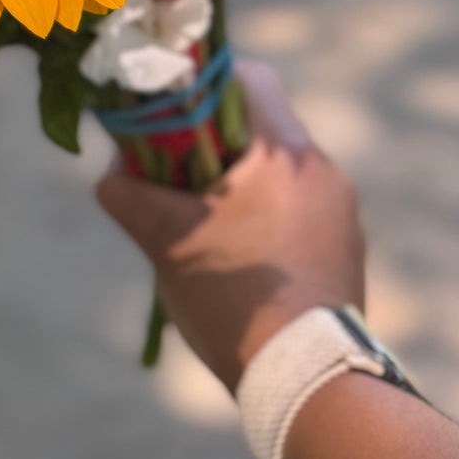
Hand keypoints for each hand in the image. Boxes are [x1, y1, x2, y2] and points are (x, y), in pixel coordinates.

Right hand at [96, 58, 365, 391]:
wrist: (309, 382)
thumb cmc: (234, 300)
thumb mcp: (166, 241)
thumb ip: (129, 193)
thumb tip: (112, 173)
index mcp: (286, 152)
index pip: (247, 76)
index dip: (201, 83)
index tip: (168, 112)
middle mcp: (324, 171)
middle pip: (259, 126)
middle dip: (212, 143)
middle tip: (174, 175)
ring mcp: (342, 213)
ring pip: (277, 171)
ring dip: (239, 185)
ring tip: (203, 227)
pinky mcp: (346, 249)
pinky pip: (297, 210)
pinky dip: (264, 218)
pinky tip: (238, 261)